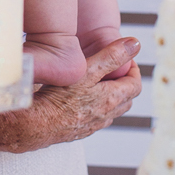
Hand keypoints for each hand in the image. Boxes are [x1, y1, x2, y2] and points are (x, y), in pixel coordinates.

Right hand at [0, 38, 140, 151]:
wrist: (38, 124)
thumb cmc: (60, 97)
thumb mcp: (87, 70)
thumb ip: (111, 56)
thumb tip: (134, 44)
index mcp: (113, 99)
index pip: (135, 84)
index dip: (133, 69)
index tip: (124, 58)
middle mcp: (107, 114)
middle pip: (127, 98)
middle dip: (124, 81)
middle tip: (113, 67)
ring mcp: (95, 124)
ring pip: (113, 109)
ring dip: (112, 95)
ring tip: (98, 80)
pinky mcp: (82, 130)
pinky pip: (97, 117)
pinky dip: (98, 106)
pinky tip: (83, 98)